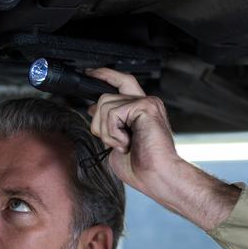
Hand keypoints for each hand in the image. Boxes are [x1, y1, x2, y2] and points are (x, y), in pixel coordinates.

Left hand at [87, 67, 240, 229]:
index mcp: (140, 110)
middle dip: (98, 123)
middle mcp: (145, 103)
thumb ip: (107, 124)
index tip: (90, 72)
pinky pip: (113, 113)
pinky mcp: (146, 106)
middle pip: (104, 97)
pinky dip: (113, 133)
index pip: (122, 82)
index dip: (105, 75)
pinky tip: (127, 143)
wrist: (157, 176)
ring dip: (106, 131)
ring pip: (104, 105)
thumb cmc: (140, 167)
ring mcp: (147, 103)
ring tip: (123, 144)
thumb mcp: (115, 142)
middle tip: (113, 142)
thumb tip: (92, 108)